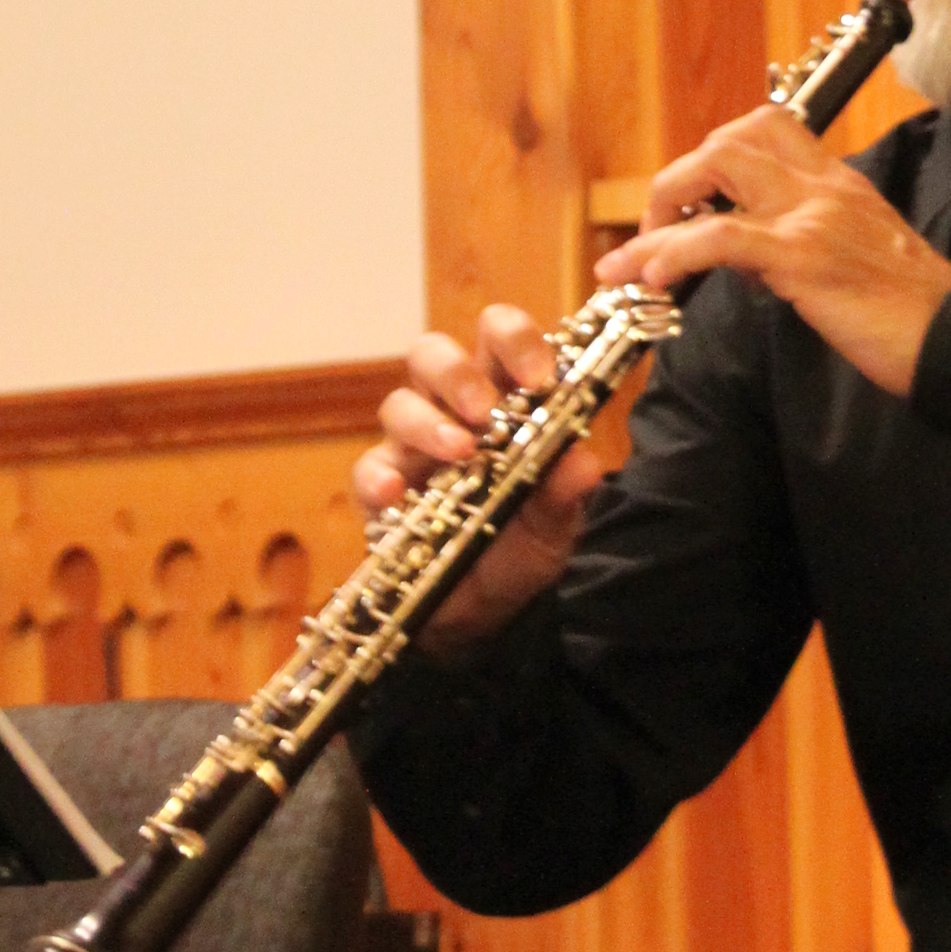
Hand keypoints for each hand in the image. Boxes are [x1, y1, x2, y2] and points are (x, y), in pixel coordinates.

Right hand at [351, 307, 602, 654]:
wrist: (482, 611)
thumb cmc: (520, 548)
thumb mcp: (554, 528)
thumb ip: (565, 495)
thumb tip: (583, 463)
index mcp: (501, 399)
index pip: (500, 340)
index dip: (516, 341)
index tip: (540, 377)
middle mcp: (449, 411)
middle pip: (434, 354)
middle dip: (458, 372)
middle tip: (485, 411)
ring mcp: (411, 447)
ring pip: (399, 401)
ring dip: (427, 421)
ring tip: (459, 453)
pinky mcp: (380, 489)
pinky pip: (368, 470)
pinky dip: (380, 476)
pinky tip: (398, 493)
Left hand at [593, 107, 950, 396]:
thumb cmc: (914, 316)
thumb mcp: (858, 260)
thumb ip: (804, 245)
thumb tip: (748, 259)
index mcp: (840, 184)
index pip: (768, 126)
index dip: (714, 154)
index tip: (691, 202)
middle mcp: (825, 187)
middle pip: (730, 140)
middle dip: (676, 181)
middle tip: (655, 233)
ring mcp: (814, 217)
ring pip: (715, 171)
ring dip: (660, 214)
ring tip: (632, 261)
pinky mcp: (805, 258)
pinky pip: (721, 239)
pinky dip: (674, 254)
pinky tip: (654, 280)